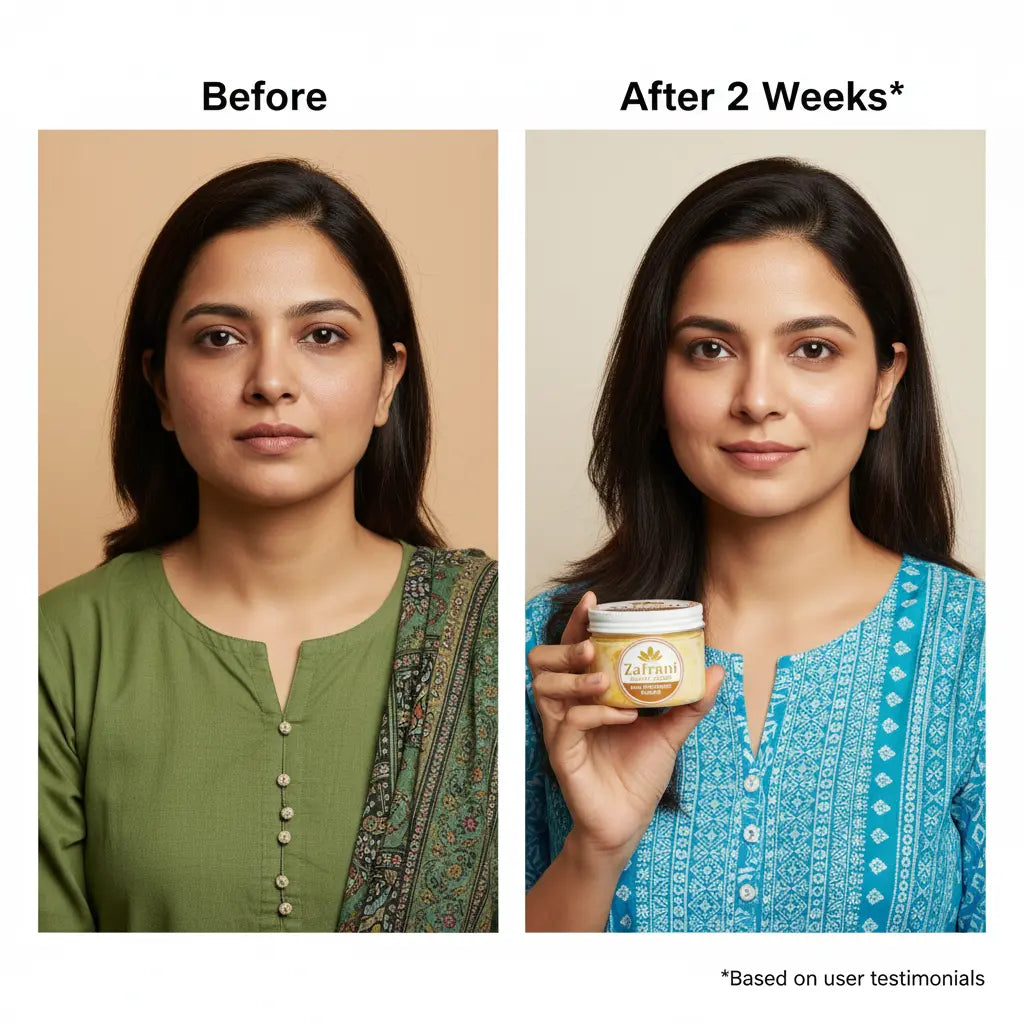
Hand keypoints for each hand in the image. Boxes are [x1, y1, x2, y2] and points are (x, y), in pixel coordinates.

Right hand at [529, 590, 723, 868]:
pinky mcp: (562, 754)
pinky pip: (569, 724)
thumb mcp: (669, 732)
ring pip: (545, 687)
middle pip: (543, 660)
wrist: (628, 823)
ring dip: (574, 677)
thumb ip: (688, 703)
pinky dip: (596, 714)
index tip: (594, 600)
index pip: (571, 649)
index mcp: (585, 694)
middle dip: (565, 646)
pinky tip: (624, 716)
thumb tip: (716, 670)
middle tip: (593, 646)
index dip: (578, 623)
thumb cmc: (638, 775)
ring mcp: (560, 730)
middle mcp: (566, 707)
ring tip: (605, 679)